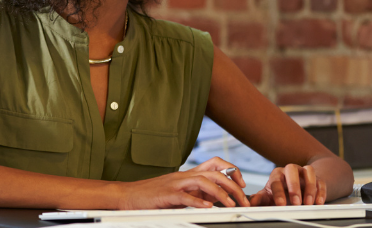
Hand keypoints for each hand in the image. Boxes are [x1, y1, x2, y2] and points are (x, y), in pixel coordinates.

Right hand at [117, 157, 248, 209]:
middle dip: (233, 186)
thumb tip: (216, 198)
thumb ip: (196, 192)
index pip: (216, 164)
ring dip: (220, 193)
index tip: (242, 184)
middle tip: (243, 200)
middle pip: (215, 173)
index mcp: (189, 174)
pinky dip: (198, 202)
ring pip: (204, 182)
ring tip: (230, 204)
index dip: (232, 171)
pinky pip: (185, 196)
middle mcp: (185, 176)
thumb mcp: (179, 191)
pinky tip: (207, 208)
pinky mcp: (166, 195)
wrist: (128, 196)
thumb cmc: (153, 195)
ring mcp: (176, 184)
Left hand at [249, 164, 325, 206]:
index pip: (276, 180)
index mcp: (277, 174)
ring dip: (309, 187)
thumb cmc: (280, 192)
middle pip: (292, 170)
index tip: (281, 204)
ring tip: (308, 203)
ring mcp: (304, 173)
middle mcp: (291, 170)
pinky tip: (319, 202)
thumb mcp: (269, 196)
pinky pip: (320, 181)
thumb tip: (249, 202)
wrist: (296, 188)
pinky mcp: (317, 178)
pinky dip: (321, 191)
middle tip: (295, 202)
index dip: (278, 193)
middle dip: (294, 186)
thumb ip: (260, 198)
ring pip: (309, 171)